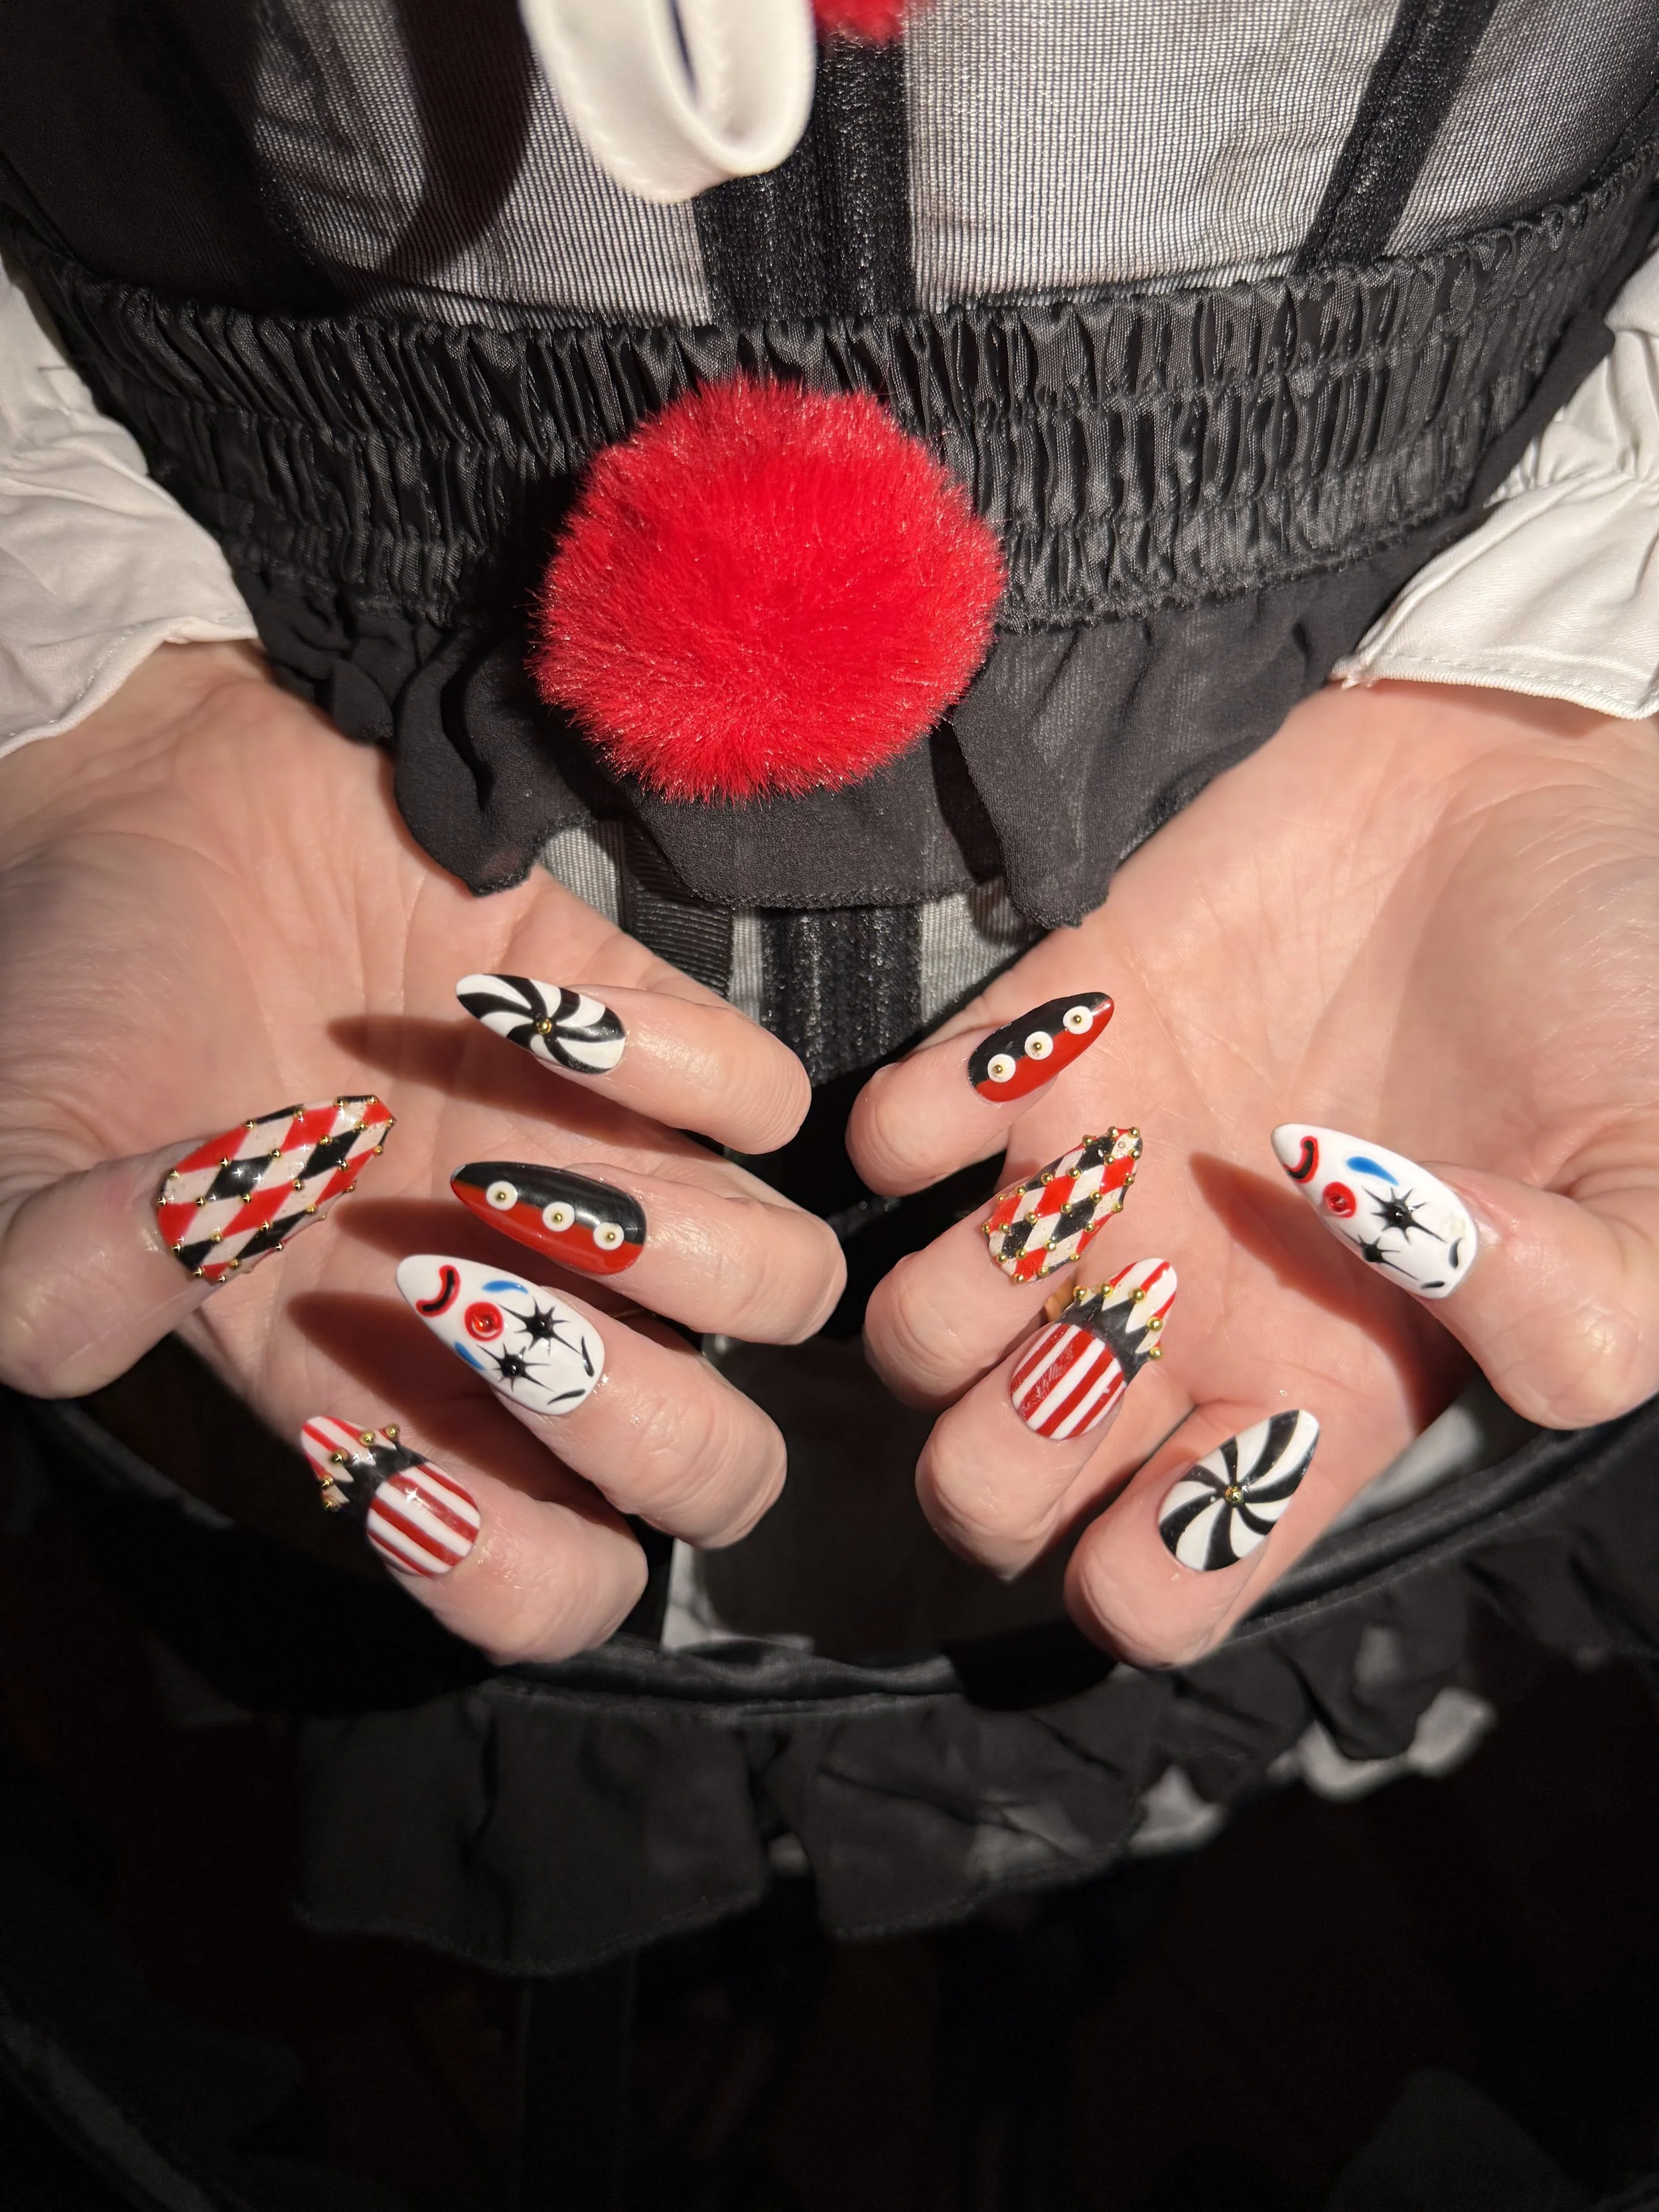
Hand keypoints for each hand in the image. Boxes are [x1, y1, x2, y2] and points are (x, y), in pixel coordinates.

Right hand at [0, 646, 842, 1658]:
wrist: (143, 808)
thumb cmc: (79, 1009)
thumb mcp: (20, 1162)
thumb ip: (52, 1277)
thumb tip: (174, 1250)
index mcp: (390, 1389)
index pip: (556, 1580)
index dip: (519, 1570)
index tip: (396, 1456)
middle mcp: (527, 1300)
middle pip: (720, 1466)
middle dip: (640, 1426)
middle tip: (478, 1299)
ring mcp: (603, 1166)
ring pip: (784, 1288)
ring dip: (673, 1249)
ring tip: (502, 1159)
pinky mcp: (644, 1023)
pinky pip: (774, 1097)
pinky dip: (677, 1064)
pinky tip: (517, 1011)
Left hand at [852, 682, 1658, 1664]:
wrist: (1537, 789)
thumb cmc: (1620, 995)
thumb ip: (1575, 1305)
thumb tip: (1388, 1246)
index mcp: (1316, 1394)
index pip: (1155, 1585)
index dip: (1138, 1567)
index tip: (1194, 1459)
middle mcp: (1181, 1313)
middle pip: (988, 1486)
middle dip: (995, 1457)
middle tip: (1086, 1343)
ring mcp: (1096, 1181)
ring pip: (912, 1332)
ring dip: (944, 1296)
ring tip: (1063, 1202)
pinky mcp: (1044, 1041)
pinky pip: (890, 1130)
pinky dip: (917, 1116)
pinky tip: (1034, 1072)